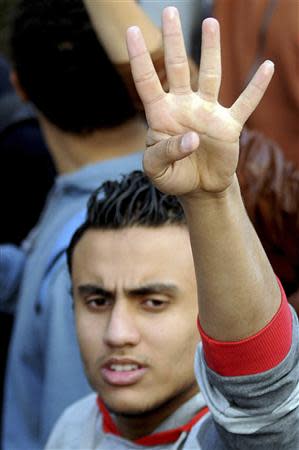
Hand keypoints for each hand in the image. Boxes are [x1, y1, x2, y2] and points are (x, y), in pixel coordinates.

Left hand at [126, 7, 273, 196]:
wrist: (198, 188)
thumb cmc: (173, 175)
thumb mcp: (156, 170)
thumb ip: (165, 153)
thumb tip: (192, 137)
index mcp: (161, 115)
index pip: (147, 81)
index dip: (139, 58)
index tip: (131, 31)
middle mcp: (184, 106)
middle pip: (178, 67)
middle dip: (173, 40)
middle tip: (170, 10)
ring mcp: (207, 113)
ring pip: (210, 75)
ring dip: (211, 50)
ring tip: (210, 23)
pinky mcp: (229, 126)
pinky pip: (245, 104)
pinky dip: (256, 88)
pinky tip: (266, 67)